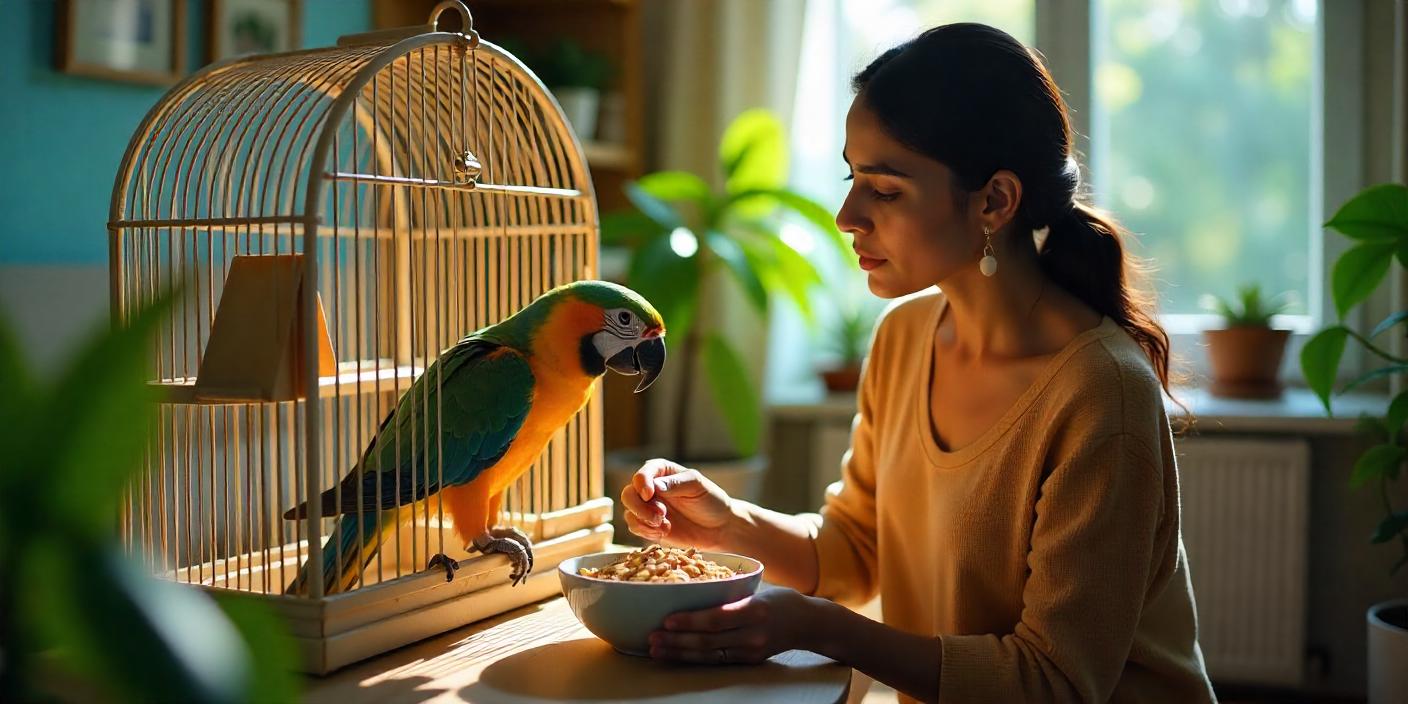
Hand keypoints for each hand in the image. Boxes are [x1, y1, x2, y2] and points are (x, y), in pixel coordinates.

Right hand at [620, 458, 733, 550]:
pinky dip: (645, 532)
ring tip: (665, 526)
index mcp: (661, 472)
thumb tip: (654, 486)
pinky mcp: (649, 526)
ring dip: (643, 521)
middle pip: (628, 494)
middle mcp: (651, 488)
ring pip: (629, 512)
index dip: (642, 483)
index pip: (642, 474)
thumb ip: (675, 483)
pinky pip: (635, 528)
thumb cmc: (711, 500)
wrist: (719, 527)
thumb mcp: (697, 486)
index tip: (649, 494)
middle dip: (640, 507)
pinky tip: (663, 533)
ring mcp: (648, 508)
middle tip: (661, 515)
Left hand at [648, 588, 819, 663]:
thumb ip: (729, 593)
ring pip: (709, 654)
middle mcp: (753, 634)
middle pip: (709, 640)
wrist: (808, 623)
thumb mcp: (757, 589)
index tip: (666, 620)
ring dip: (680, 653)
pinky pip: (717, 660)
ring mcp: (751, 651)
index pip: (717, 618)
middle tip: (652, 638)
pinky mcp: (748, 660)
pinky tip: (677, 656)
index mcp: (755, 610)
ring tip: (657, 650)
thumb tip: (692, 585)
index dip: (690, 621)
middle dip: (677, 641)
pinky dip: (695, 658)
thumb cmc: (780, 598)